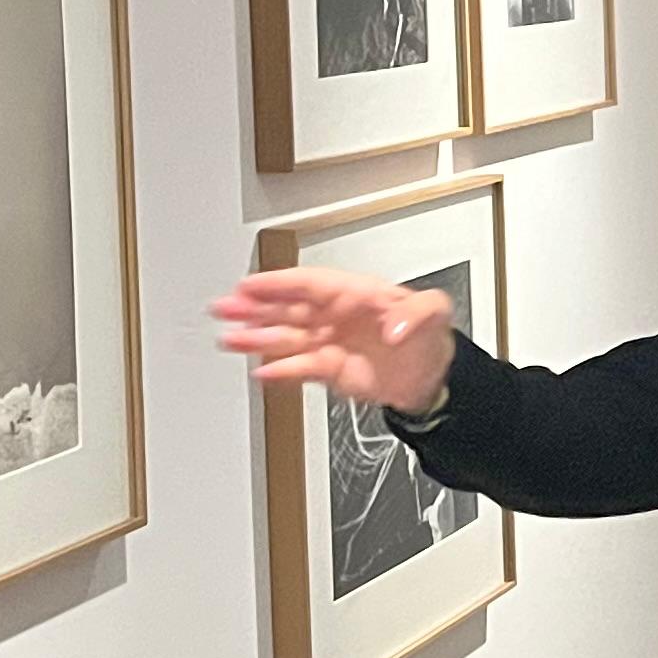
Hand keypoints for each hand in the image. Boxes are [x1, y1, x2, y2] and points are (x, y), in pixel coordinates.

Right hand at [210, 267, 456, 408]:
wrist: (431, 374)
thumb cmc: (429, 335)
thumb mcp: (434, 313)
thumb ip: (417, 313)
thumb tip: (394, 328)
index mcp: (354, 294)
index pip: (308, 284)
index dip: (278, 284)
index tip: (249, 284)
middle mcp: (335, 316)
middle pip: (287, 308)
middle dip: (253, 308)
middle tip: (223, 307)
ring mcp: (329, 342)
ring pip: (286, 337)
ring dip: (257, 337)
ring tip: (229, 338)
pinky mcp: (329, 369)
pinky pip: (299, 367)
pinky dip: (281, 370)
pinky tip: (261, 370)